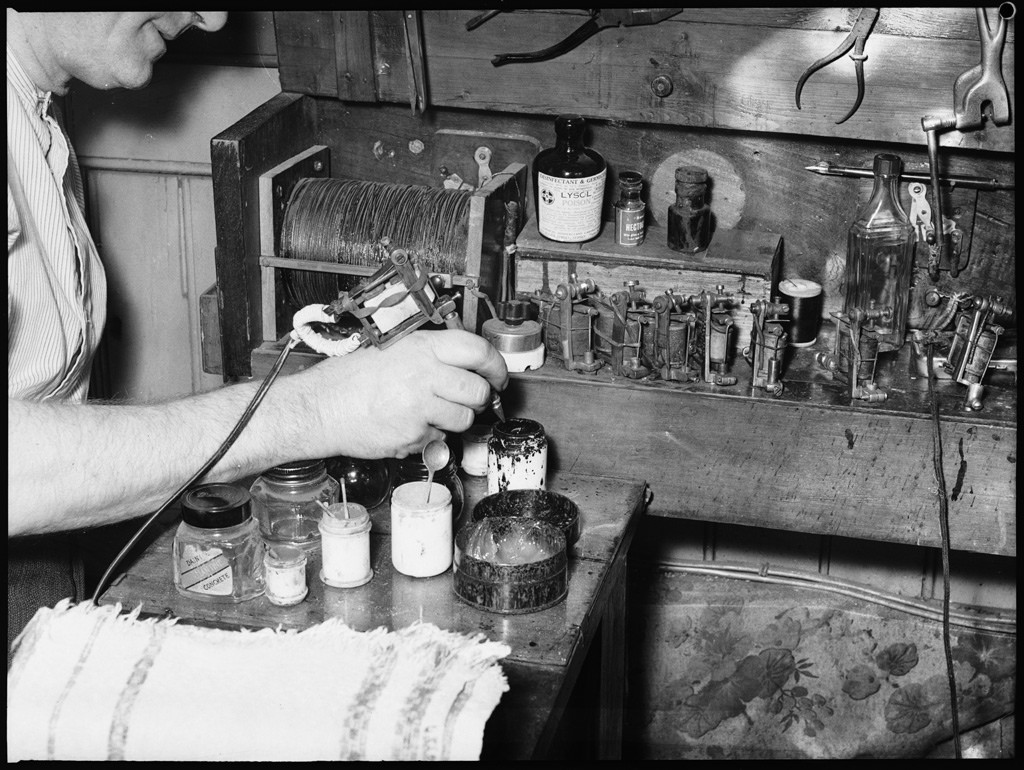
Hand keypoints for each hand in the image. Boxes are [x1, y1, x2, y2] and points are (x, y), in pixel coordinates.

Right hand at [293, 329, 507, 458]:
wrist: (319, 408)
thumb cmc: (349, 379)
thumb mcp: (392, 350)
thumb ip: (429, 356)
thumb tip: (467, 367)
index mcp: (421, 347)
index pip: (478, 351)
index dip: (497, 366)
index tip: (498, 376)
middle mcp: (425, 374)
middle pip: (479, 391)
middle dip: (479, 399)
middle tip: (468, 400)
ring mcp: (420, 407)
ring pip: (464, 419)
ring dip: (455, 420)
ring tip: (429, 413)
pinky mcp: (413, 436)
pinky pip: (439, 440)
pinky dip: (429, 437)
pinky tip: (408, 425)